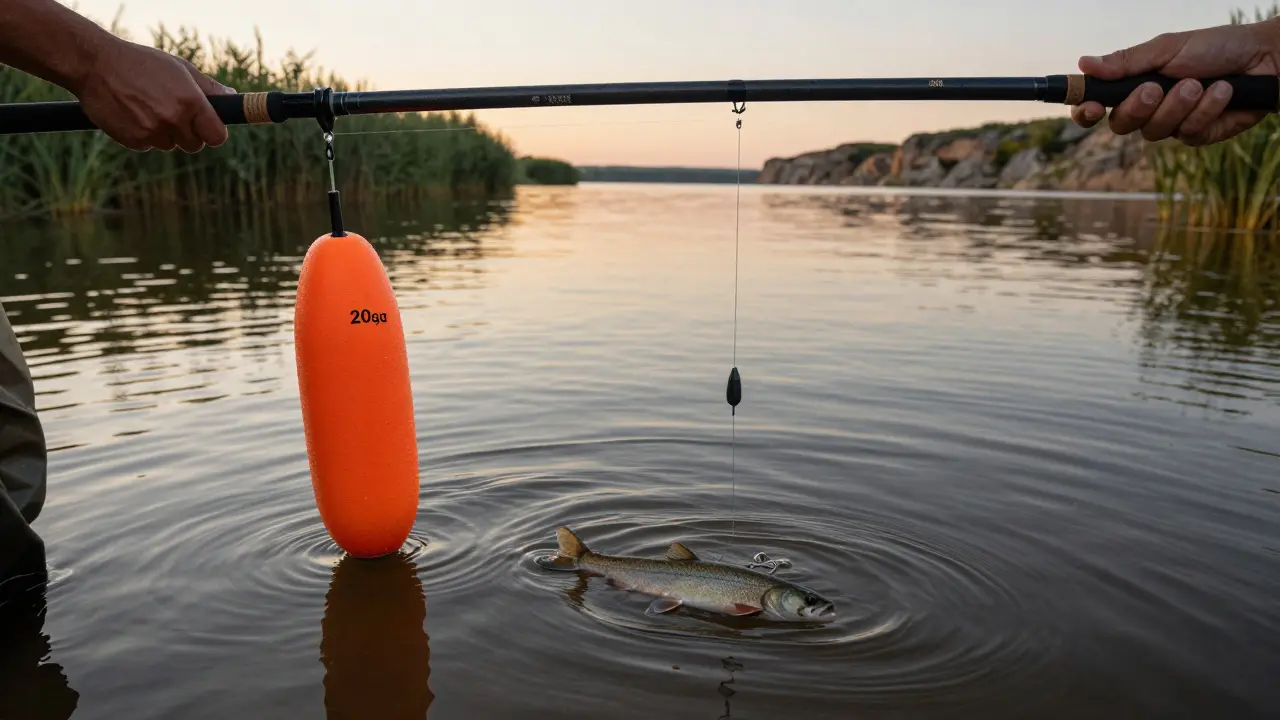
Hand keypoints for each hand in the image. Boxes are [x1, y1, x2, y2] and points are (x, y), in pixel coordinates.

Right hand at [71, 37, 234, 151]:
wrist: (94, 64)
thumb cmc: (142, 63)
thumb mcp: (179, 68)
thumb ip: (209, 88)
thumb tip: (233, 97)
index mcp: (191, 101)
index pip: (217, 136)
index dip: (213, 133)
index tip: (207, 128)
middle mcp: (174, 119)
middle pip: (195, 145)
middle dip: (188, 133)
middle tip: (172, 112)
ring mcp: (152, 132)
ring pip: (170, 146)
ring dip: (164, 133)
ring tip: (147, 107)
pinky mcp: (132, 141)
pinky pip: (148, 146)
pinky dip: (143, 135)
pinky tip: (132, 113)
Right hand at [1071, 18, 1279, 145]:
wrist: (1264, 59)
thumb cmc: (1216, 48)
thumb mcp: (1167, 48)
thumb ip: (1126, 61)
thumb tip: (1084, 64)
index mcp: (1134, 84)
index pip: (1097, 105)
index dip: (1087, 111)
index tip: (1091, 107)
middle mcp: (1148, 108)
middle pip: (1120, 125)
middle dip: (1138, 107)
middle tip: (1155, 88)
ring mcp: (1172, 124)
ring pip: (1154, 132)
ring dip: (1178, 106)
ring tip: (1200, 84)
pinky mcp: (1197, 135)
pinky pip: (1187, 134)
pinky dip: (1205, 111)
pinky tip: (1222, 94)